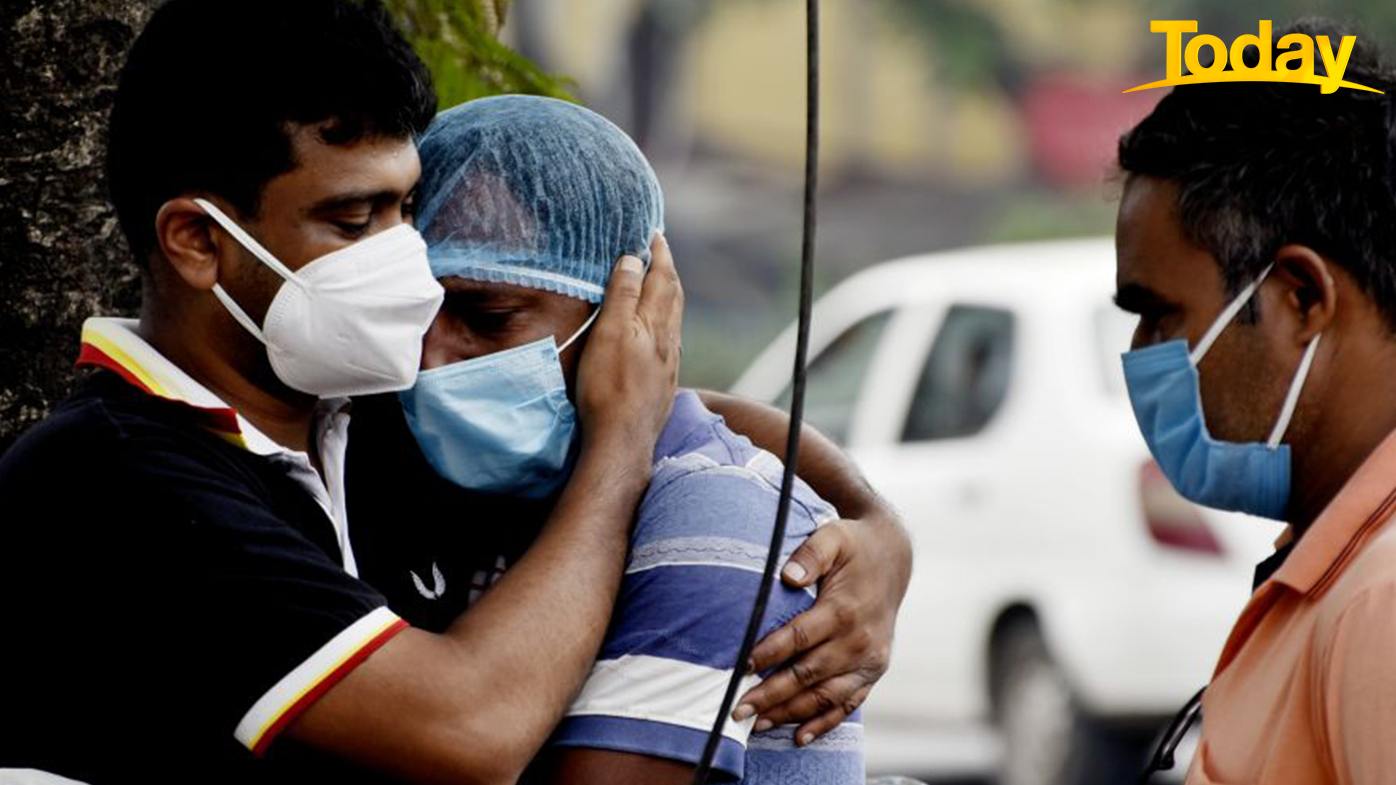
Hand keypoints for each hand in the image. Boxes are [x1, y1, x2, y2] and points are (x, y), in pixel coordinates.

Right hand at [574, 234, 682, 458]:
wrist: (622, 440)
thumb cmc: (609, 386)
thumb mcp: (611, 333)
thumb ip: (624, 295)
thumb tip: (634, 259)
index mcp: (656, 324)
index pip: (662, 278)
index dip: (659, 254)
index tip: (655, 234)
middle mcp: (669, 341)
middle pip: (673, 297)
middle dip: (667, 271)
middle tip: (659, 252)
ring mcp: (668, 364)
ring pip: (673, 320)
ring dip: (668, 296)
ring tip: (660, 284)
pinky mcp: (663, 384)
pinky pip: (670, 342)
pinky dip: (666, 323)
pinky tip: (661, 332)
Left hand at [733, 505, 911, 743]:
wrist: (893, 557)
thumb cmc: (853, 546)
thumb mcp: (833, 537)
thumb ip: (810, 554)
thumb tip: (787, 576)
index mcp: (845, 610)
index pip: (799, 638)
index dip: (769, 653)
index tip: (741, 668)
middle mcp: (860, 640)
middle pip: (808, 675)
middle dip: (771, 695)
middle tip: (737, 709)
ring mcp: (869, 660)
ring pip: (826, 697)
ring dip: (791, 714)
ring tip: (756, 725)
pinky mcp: (874, 670)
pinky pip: (849, 704)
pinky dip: (824, 724)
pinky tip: (798, 737)